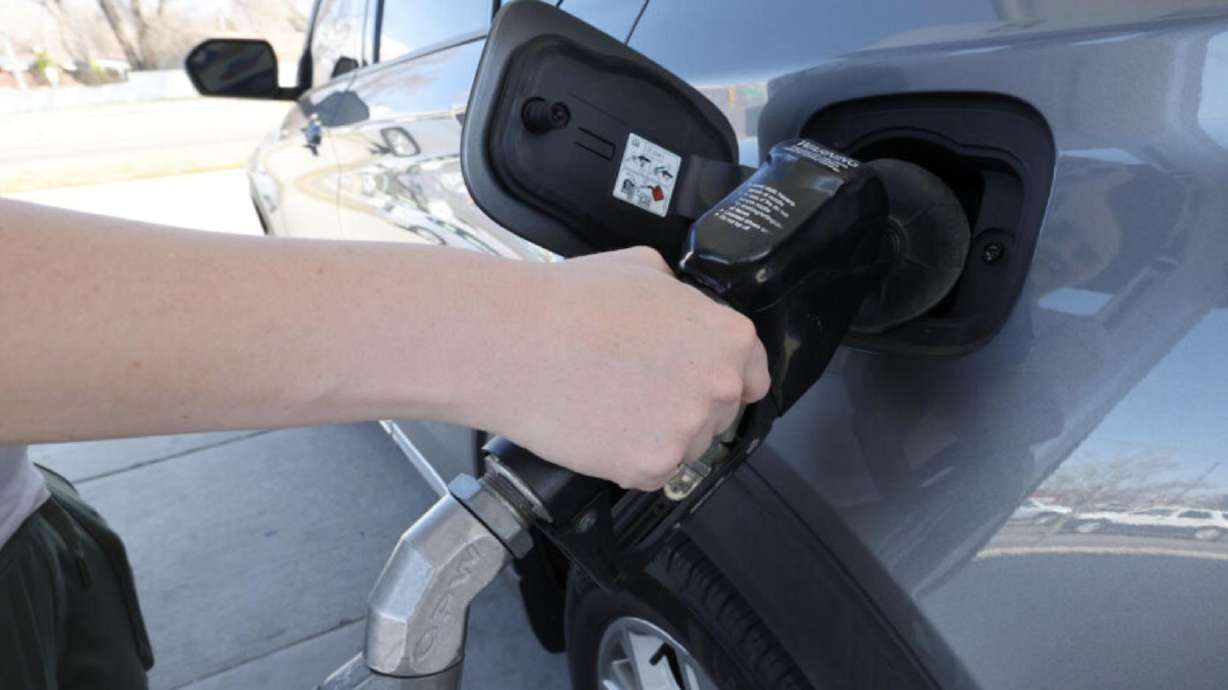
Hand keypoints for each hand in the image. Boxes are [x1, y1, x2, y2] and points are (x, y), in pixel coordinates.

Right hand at [483, 247, 769, 490]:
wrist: (513, 342)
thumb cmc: (569, 303)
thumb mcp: (643, 268)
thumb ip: (681, 296)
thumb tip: (682, 306)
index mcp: (727, 337)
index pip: (752, 374)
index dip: (718, 375)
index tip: (694, 380)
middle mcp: (718, 387)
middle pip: (718, 414)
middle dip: (683, 404)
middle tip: (636, 386)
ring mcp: (687, 431)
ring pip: (685, 446)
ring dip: (656, 433)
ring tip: (609, 400)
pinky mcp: (651, 467)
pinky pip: (650, 471)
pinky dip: (625, 457)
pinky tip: (598, 424)